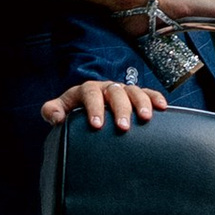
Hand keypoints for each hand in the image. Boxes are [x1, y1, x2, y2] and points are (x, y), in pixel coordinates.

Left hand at [41, 76, 171, 132]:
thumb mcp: (61, 109)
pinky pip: (148, 93)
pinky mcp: (136, 96)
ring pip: (133, 91)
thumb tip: (56, 117)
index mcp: (87, 90)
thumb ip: (52, 111)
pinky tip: (162, 108)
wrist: (89, 109)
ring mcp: (123, 91)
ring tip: (145, 119)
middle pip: (115, 92)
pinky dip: (155, 98)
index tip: (97, 125)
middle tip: (123, 127)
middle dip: (120, 109)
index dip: (94, 108)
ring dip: (140, 103)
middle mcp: (106, 87)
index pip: (90, 93)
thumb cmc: (75, 112)